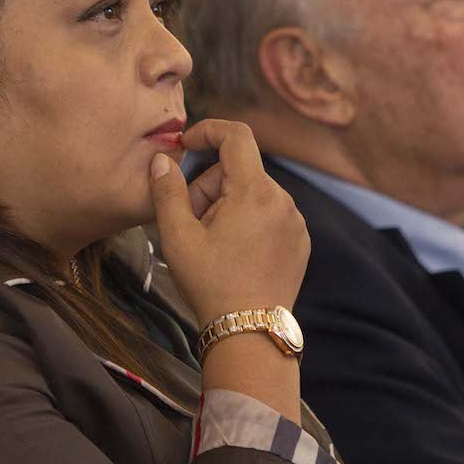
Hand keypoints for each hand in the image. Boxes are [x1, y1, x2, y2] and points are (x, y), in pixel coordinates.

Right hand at [147, 120, 308, 319]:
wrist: (249, 333)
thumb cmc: (211, 284)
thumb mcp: (177, 237)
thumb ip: (167, 191)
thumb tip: (162, 160)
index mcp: (255, 192)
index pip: (237, 136)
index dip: (208, 131)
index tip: (186, 144)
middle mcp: (283, 201)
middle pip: (239, 172)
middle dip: (209, 188)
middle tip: (190, 225)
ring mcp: (295, 222)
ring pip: (253, 195)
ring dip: (228, 208)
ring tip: (212, 245)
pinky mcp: (300, 242)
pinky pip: (270, 216)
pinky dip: (249, 224)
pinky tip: (234, 255)